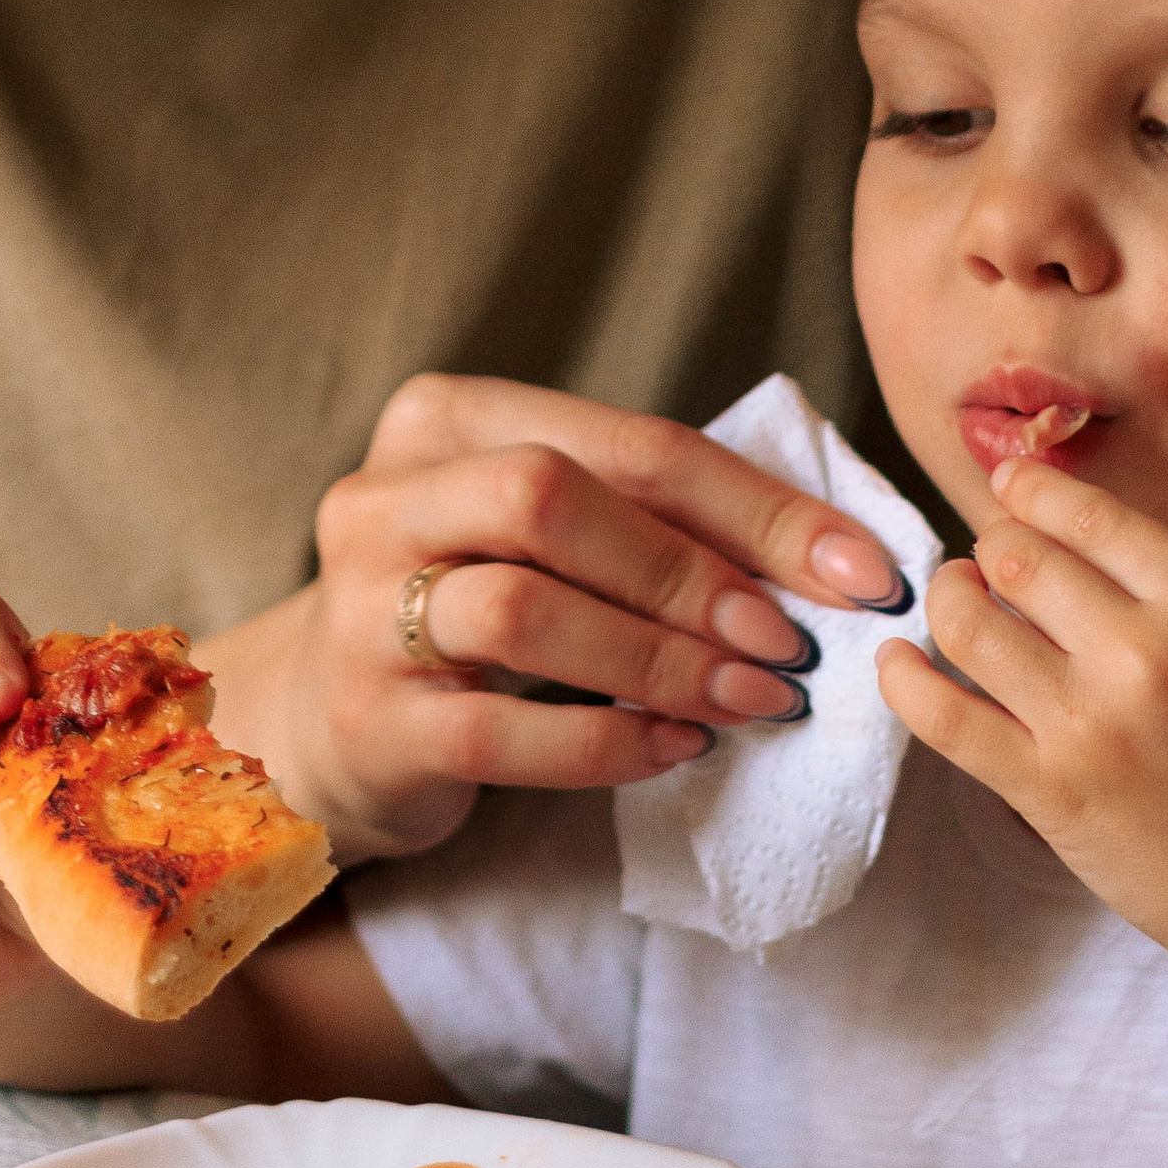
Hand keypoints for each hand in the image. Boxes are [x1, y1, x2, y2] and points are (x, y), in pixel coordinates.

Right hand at [198, 372, 908, 864]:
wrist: (308, 720)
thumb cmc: (466, 607)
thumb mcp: (537, 535)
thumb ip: (647, 519)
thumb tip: (831, 559)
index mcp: (444, 418)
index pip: (624, 441)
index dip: (754, 505)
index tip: (859, 571)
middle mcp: (385, 496)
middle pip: (553, 500)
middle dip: (692, 571)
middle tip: (794, 640)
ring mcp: (360, 609)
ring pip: (523, 611)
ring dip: (660, 659)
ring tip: (754, 699)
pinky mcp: (364, 720)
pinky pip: (498, 732)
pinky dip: (604, 744)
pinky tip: (675, 749)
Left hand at [879, 448, 1167, 998]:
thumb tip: (1070, 533)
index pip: (1088, 513)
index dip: (1032, 490)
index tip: (1008, 486)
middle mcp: (1147, 651)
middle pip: (1015, 556)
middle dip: (990, 549)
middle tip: (988, 563)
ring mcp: (1091, 725)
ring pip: (967, 622)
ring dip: (946, 599)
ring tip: (954, 601)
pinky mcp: (1049, 792)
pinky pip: (942, 716)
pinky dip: (903, 679)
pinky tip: (895, 661)